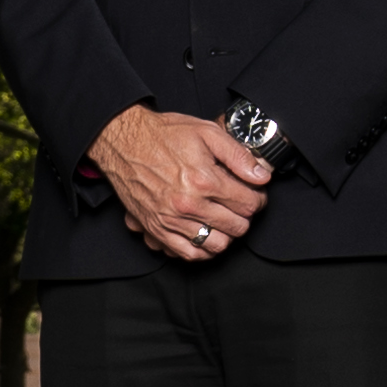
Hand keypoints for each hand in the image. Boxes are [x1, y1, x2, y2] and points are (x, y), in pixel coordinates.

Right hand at [95, 106, 272, 261]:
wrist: (124, 142)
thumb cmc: (163, 135)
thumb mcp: (207, 132)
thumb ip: (238, 155)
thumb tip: (262, 176)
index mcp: (203, 180)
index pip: (249, 204)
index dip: (258, 199)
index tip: (255, 195)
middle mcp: (188, 204)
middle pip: (236, 227)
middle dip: (244, 217)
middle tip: (240, 206)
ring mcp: (171, 220)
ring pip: (216, 245)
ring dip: (226, 234)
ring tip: (224, 220)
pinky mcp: (156, 228)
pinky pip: (188, 253)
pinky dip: (202, 249)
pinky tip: (205, 234)